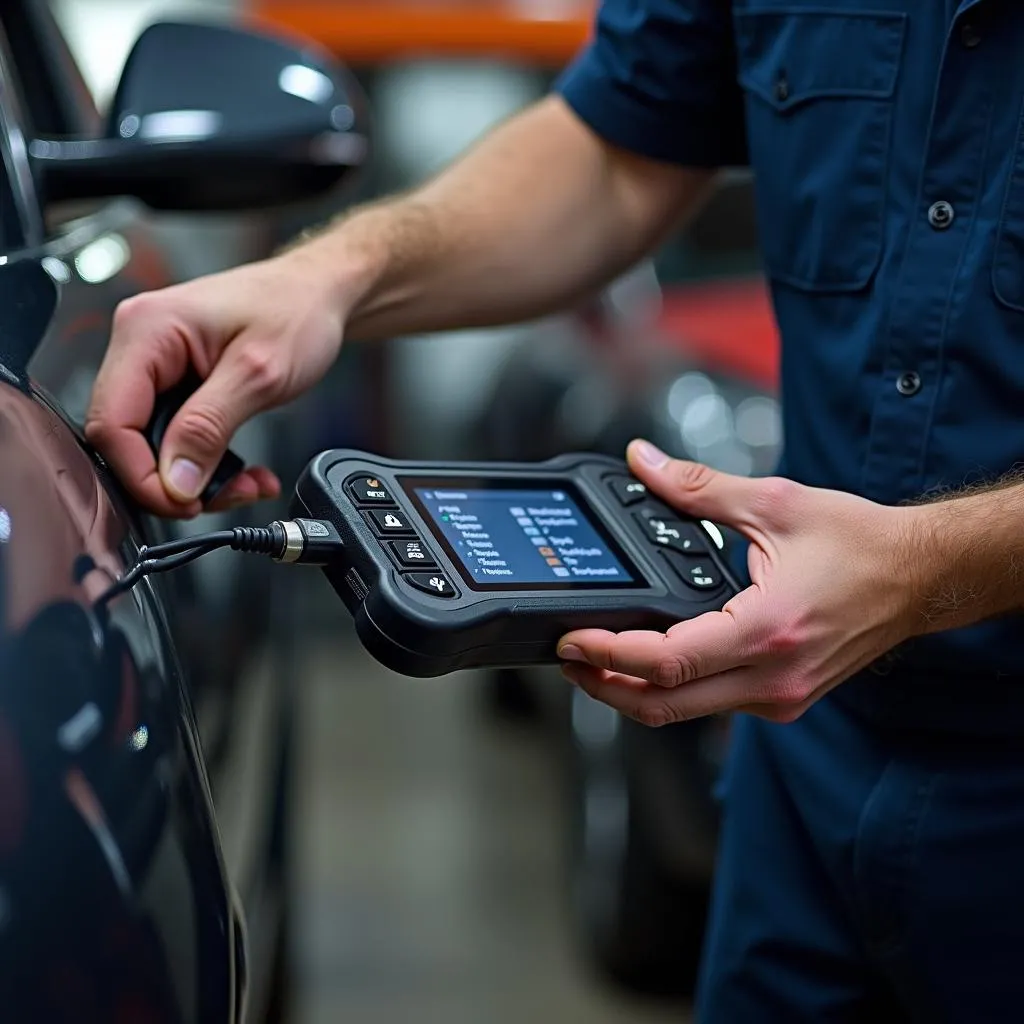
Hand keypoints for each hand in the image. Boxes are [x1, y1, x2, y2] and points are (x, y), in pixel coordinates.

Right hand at [86, 249, 345, 516]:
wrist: (318, 294)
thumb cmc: (295, 311)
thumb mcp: (258, 375)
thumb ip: (209, 429)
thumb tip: (174, 481)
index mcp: (147, 330)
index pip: (112, 421)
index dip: (141, 474)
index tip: (182, 502)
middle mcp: (142, 344)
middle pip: (128, 438)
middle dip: (176, 480)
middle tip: (225, 496)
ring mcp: (158, 364)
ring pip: (155, 444)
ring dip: (200, 476)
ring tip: (246, 483)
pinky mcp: (178, 382)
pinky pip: (177, 436)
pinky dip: (209, 462)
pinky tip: (243, 470)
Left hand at [558, 440, 924, 725]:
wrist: (919, 576)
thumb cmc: (861, 544)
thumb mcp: (774, 503)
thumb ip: (698, 487)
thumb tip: (643, 463)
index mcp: (768, 630)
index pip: (669, 662)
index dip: (610, 656)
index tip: (572, 640)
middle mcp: (773, 677)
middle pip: (665, 706)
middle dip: (605, 687)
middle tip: (567, 659)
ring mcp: (780, 696)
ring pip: (686, 713)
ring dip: (634, 693)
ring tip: (596, 659)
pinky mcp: (783, 698)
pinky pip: (712, 705)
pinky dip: (671, 690)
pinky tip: (649, 662)